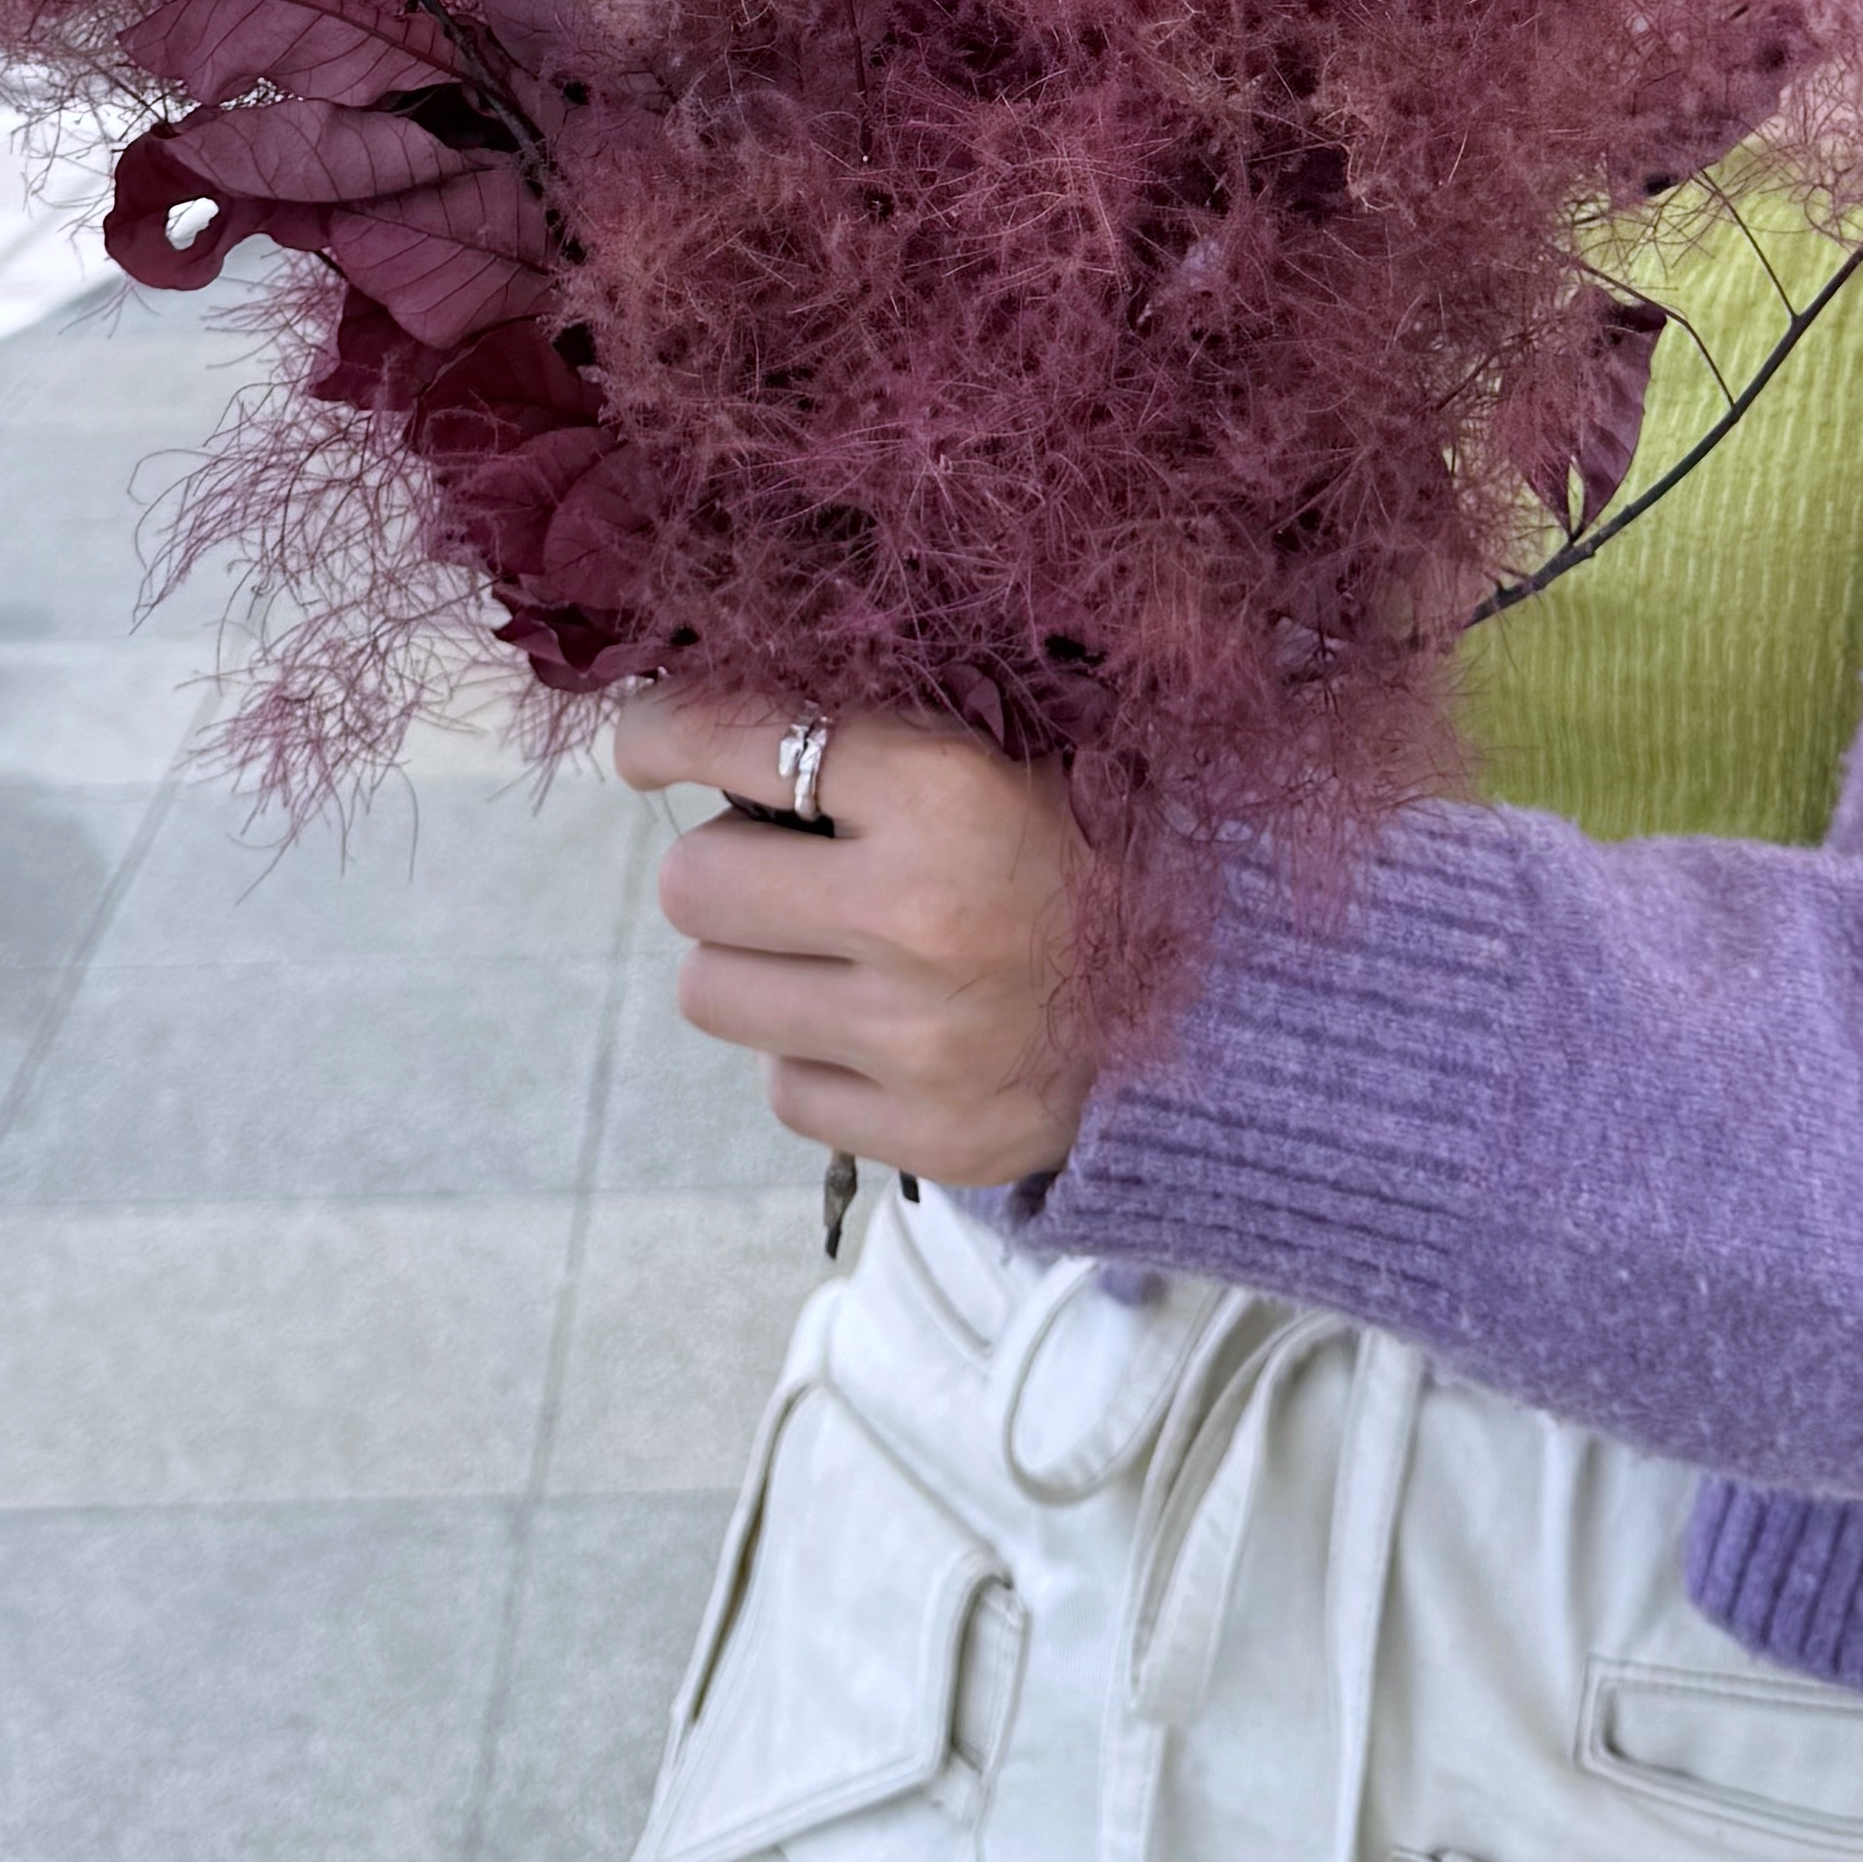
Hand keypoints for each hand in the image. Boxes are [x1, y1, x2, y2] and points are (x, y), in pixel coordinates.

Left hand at [611, 699, 1095, 1188]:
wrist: (1216, 995)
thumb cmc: (1080, 846)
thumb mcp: (989, 753)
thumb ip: (858, 736)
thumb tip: (691, 726)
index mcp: (946, 788)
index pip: (741, 739)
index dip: (665, 734)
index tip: (646, 746)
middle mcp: (923, 915)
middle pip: (693, 885)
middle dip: (722, 868)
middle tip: (781, 867)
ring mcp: (921, 1041)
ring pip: (713, 993)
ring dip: (754, 965)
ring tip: (833, 950)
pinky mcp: (928, 1135)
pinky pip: (782, 1089)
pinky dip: (813, 1056)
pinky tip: (882, 1026)